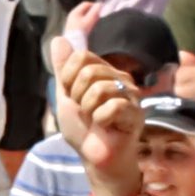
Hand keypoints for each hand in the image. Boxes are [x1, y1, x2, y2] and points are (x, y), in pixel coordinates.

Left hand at [51, 44, 146, 195]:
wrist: (94, 157)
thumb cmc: (83, 129)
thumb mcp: (65, 96)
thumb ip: (63, 69)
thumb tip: (58, 39)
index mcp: (103, 71)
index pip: (80, 56)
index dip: (68, 77)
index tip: (71, 95)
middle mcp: (119, 78)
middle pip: (88, 71)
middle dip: (77, 96)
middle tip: (85, 111)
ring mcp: (130, 94)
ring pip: (99, 88)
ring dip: (88, 109)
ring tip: (95, 120)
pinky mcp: (136, 112)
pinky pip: (112, 106)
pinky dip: (101, 120)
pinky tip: (106, 127)